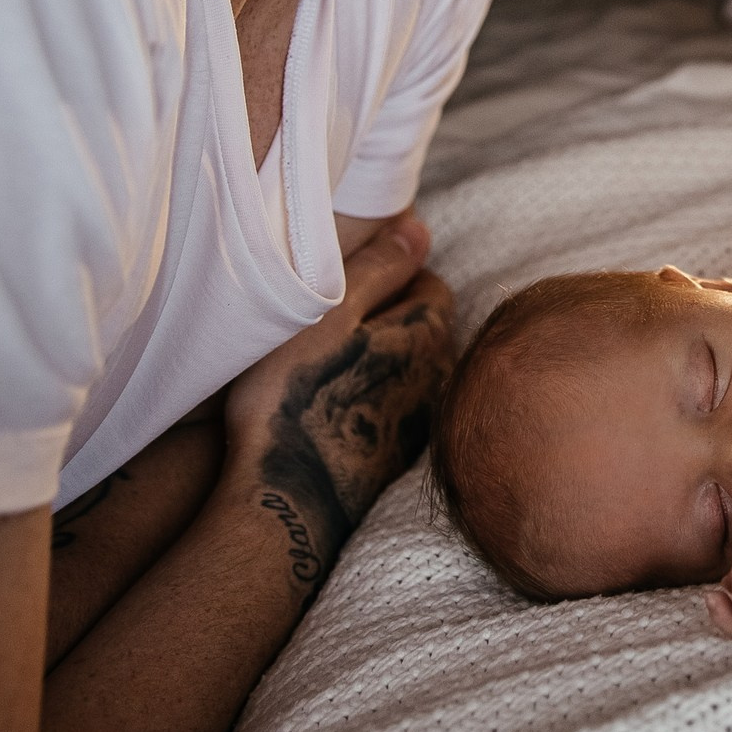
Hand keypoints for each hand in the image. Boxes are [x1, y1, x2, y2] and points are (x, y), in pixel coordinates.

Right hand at [223, 213, 453, 589]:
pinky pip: (389, 409)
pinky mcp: (397, 457)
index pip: (427, 281)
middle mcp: (443, 377)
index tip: (344, 283)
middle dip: (387, 317)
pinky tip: (331, 408)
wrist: (288, 504)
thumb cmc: (298, 400)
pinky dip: (367, 399)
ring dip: (378, 361)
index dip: (387, 275)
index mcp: (431, 332)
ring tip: (325, 366)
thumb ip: (379, 266)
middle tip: (330, 321)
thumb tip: (420, 228)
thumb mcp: (329, 311)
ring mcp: (423, 421)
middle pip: (422, 326)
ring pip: (408, 371)